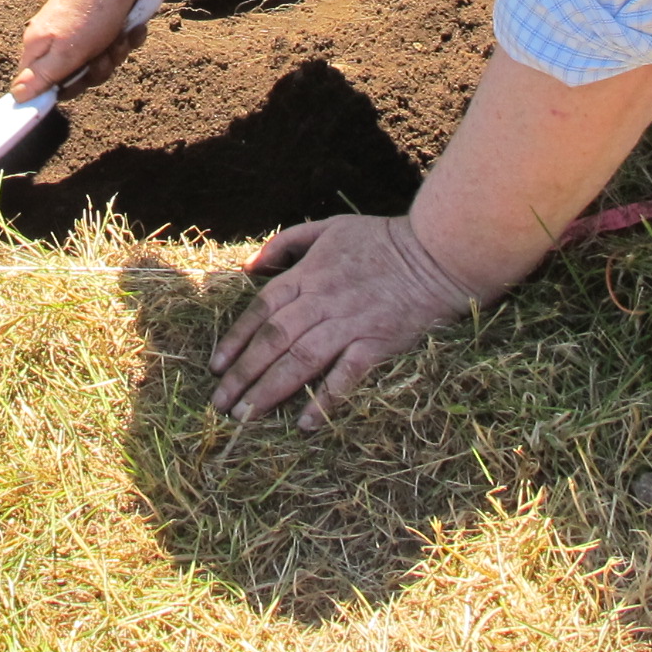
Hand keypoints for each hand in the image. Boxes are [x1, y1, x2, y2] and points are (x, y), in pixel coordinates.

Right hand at [11, 0, 148, 99]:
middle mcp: (54, 40)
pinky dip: (125, 38)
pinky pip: (113, 45)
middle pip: (75, 78)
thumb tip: (16, 96)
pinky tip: (130, 27)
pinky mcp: (99, 24)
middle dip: (96, 70)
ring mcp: (77, 31)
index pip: (40, 87)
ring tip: (119, 34)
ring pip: (98, 62)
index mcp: (38, 48)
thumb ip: (41, 77)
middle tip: (102, 53)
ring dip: (115, 52)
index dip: (63, 89)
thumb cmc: (91, 11)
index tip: (79, 80)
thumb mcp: (65, 52)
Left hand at [208, 214, 478, 429]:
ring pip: (299, 360)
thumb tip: (251, 266)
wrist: (435, 252)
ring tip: (246, 416)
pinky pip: (345, 376)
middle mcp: (322, 300)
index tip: (216, 367)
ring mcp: (349, 323)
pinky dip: (324, 400)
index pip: (261, 311)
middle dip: (243, 374)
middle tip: (221, 404)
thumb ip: (287, 243)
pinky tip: (306, 424)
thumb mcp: (328, 227)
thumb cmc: (381, 240)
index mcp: (308, 275)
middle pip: (273, 340)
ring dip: (270, 390)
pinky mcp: (376, 343)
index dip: (235, 340)